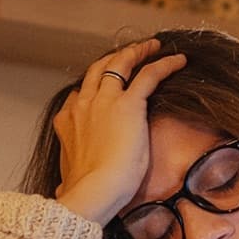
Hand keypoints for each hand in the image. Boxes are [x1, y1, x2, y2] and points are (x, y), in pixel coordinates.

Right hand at [53, 38, 187, 225]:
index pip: (79, 95)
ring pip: (121, 63)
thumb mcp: (68, 179)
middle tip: (131, 53)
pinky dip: (164, 64)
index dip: (94, 87)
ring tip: (153, 47)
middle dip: (115, 58)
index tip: (106, 86)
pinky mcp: (129, 105)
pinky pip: (149, 75)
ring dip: (137, 52)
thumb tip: (59, 191)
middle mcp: (83, 104)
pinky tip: (179, 60)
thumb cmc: (85, 192)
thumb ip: (66, 178)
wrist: (94, 191)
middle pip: (98, 70)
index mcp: (67, 121)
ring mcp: (104, 101)